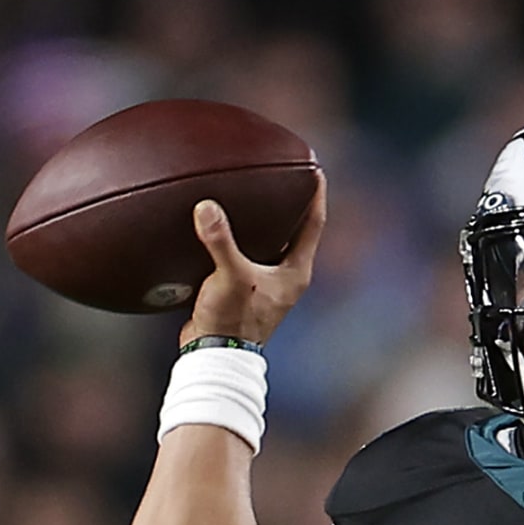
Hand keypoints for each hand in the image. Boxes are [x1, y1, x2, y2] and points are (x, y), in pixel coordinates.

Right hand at [180, 176, 326, 347]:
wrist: (212, 356)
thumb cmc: (232, 323)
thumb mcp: (230, 277)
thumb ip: (220, 241)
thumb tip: (207, 208)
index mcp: (295, 272)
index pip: (313, 223)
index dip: (316, 194)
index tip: (314, 168)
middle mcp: (285, 276)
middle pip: (293, 229)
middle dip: (289, 202)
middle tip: (284, 172)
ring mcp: (265, 283)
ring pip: (270, 241)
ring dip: (264, 219)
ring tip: (254, 191)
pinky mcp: (244, 287)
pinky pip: (247, 251)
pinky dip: (240, 234)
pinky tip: (225, 221)